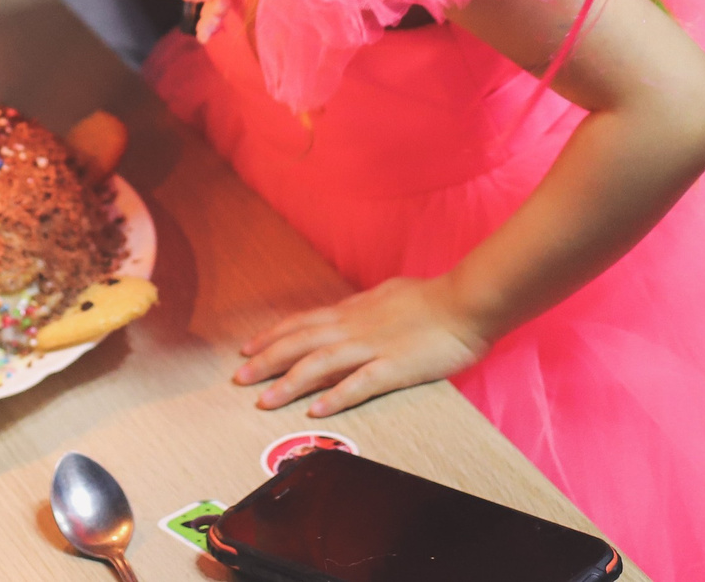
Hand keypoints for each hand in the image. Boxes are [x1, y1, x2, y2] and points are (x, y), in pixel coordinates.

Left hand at [235, 277, 489, 418]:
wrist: (465, 302)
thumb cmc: (431, 298)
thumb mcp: (387, 295)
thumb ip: (362, 308)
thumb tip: (345, 313)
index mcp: (352, 311)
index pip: (302, 323)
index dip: (272, 336)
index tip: (247, 349)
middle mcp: (354, 327)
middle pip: (301, 343)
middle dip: (266, 361)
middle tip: (238, 378)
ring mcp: (372, 347)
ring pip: (320, 364)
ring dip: (289, 382)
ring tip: (264, 400)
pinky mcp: (394, 367)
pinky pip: (359, 384)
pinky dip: (334, 396)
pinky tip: (314, 410)